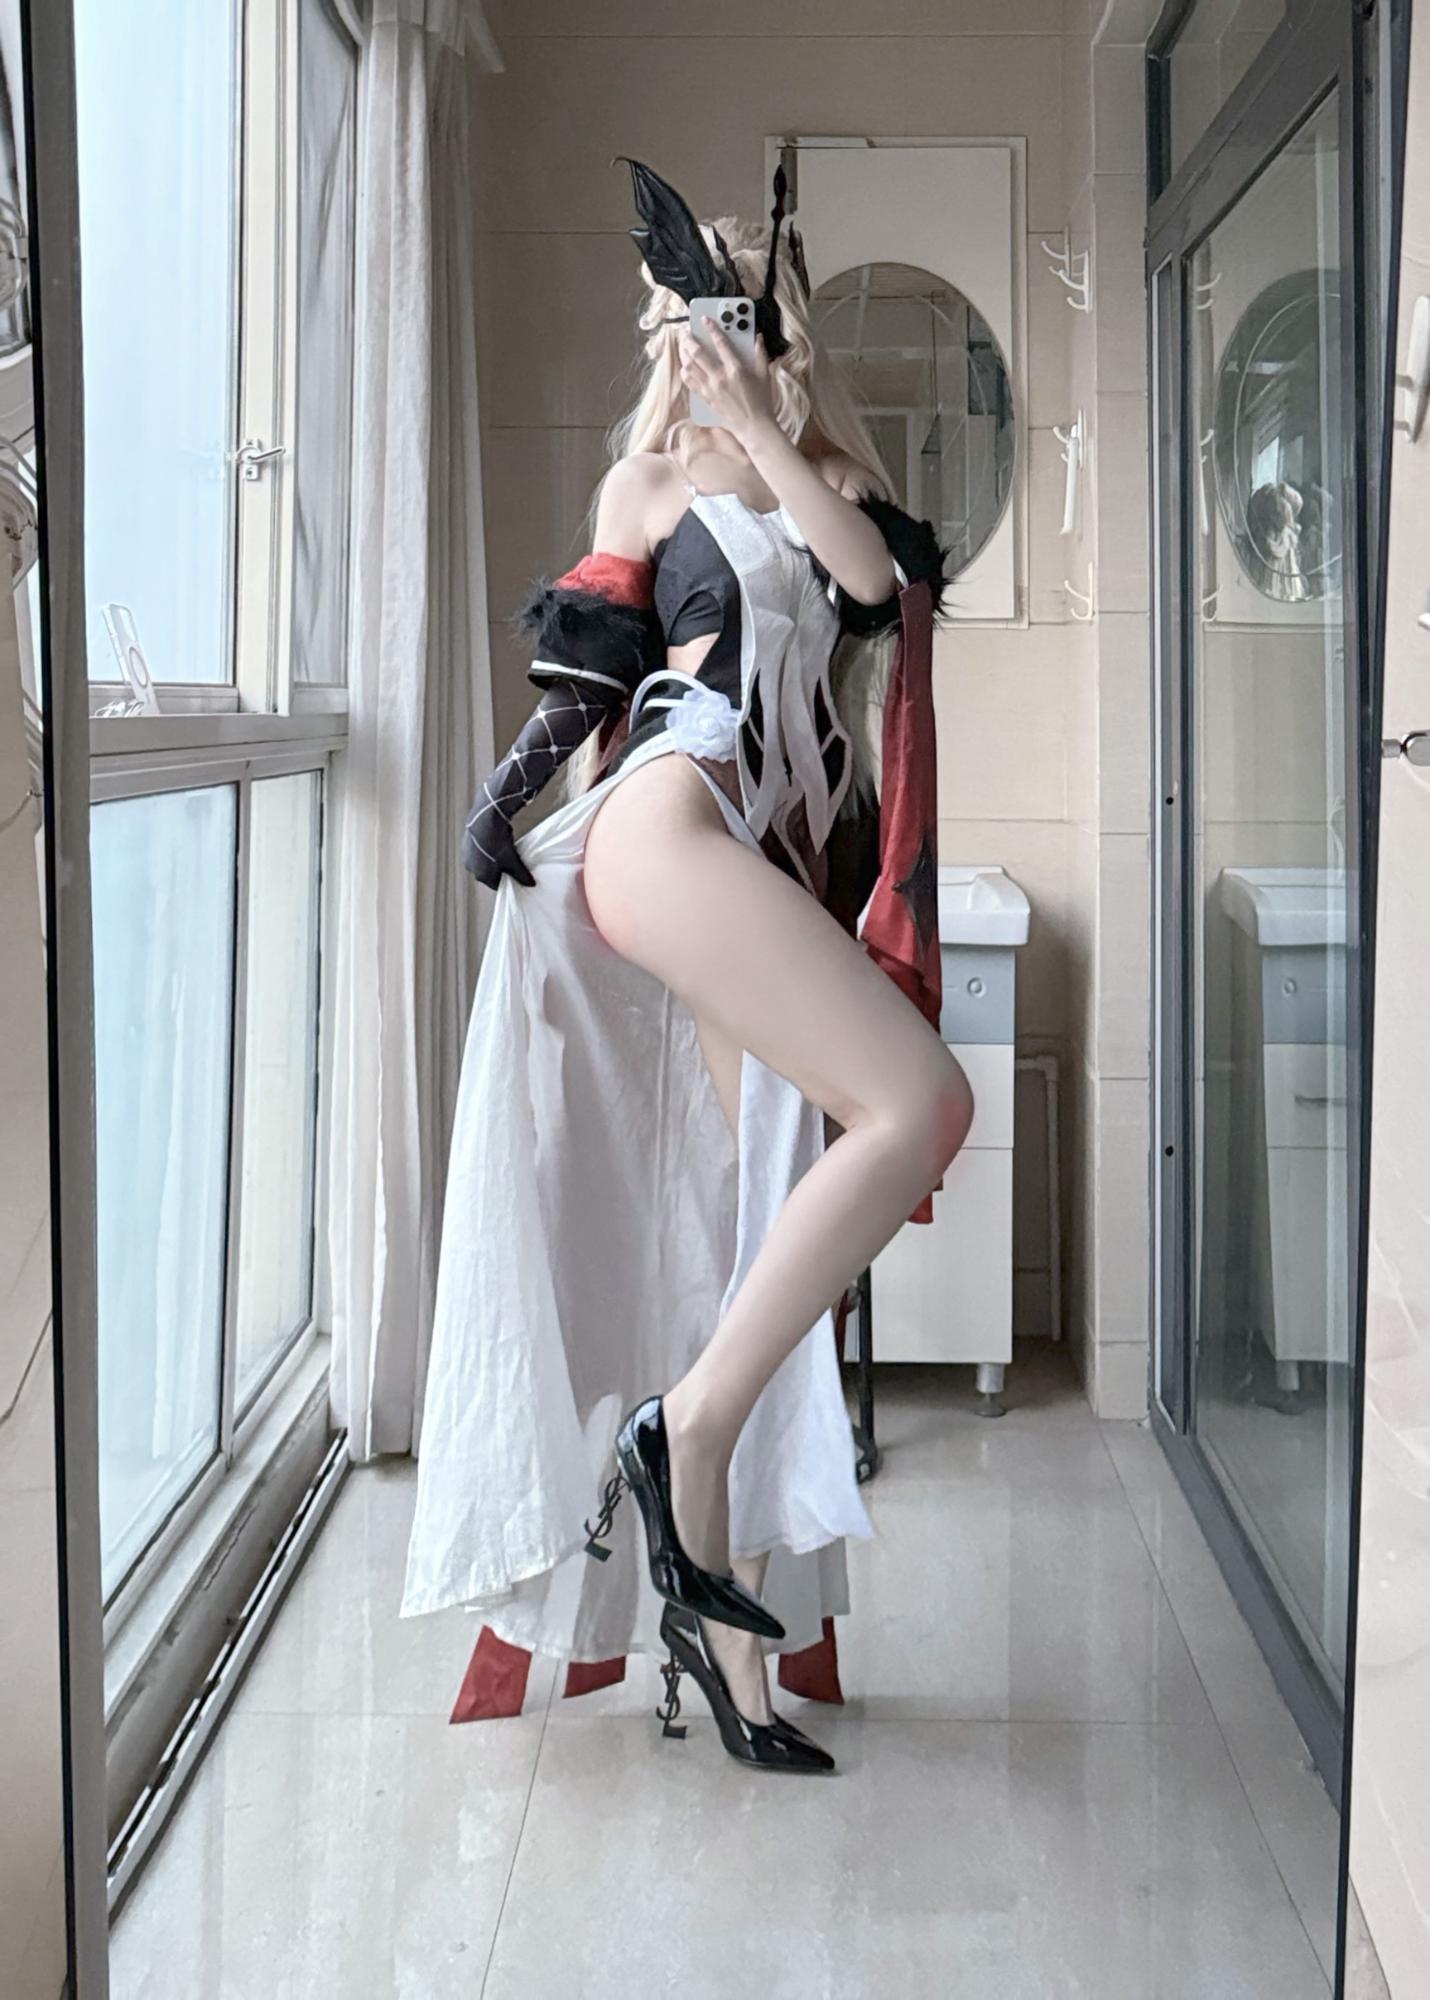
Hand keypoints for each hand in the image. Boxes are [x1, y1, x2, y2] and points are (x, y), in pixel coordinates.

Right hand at [461, 812, 534, 890]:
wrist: (485, 819)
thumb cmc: (498, 843)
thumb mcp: (513, 861)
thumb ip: (521, 875)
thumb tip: (531, 884)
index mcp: (481, 876)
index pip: (496, 884)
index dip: (506, 880)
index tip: (514, 875)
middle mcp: (471, 867)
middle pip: (488, 872)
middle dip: (499, 868)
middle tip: (510, 860)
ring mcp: (467, 854)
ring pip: (482, 860)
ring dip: (491, 857)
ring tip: (503, 849)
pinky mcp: (466, 842)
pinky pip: (478, 849)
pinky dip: (485, 847)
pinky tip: (494, 840)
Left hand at [679, 321, 776, 442]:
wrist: (754, 427)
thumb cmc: (761, 402)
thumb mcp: (764, 375)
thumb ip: (760, 354)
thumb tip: (758, 337)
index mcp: (736, 369)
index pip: (720, 343)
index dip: (711, 328)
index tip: (704, 319)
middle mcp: (720, 378)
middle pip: (698, 353)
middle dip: (689, 340)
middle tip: (686, 332)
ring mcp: (711, 389)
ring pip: (689, 367)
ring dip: (683, 354)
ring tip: (682, 347)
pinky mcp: (706, 399)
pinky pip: (690, 383)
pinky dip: (685, 372)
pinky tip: (685, 366)